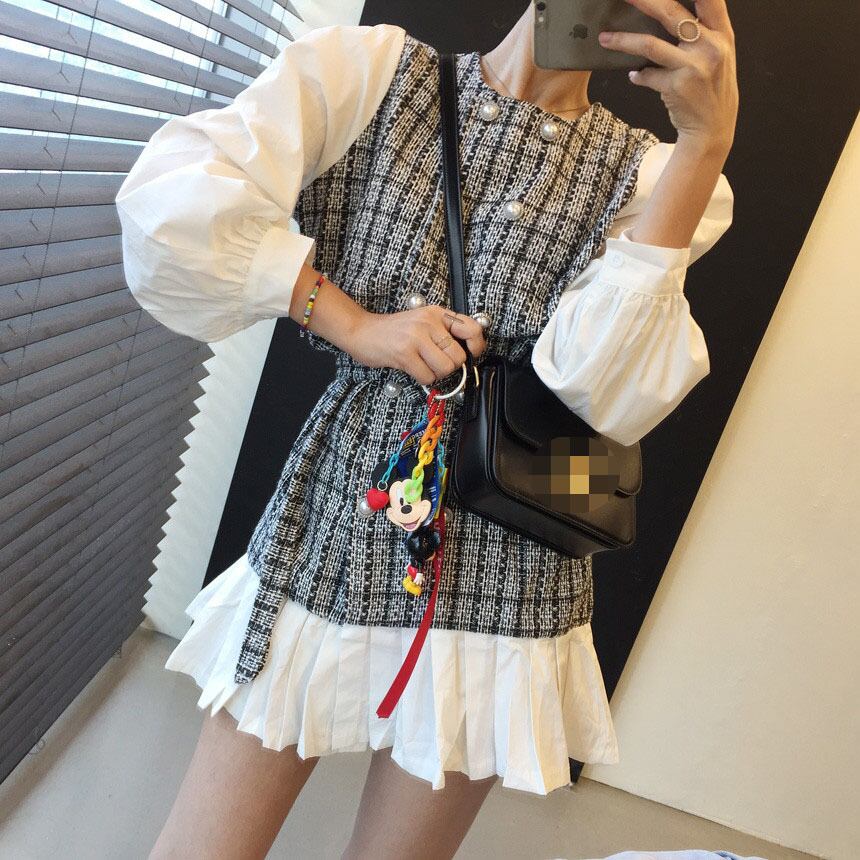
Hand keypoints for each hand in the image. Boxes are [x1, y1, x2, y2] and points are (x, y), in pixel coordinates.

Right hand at [348, 305, 486, 386]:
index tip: (471, 354)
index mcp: (437, 313)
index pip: (472, 328)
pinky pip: (428, 376)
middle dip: (449, 366)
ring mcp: (416, 337)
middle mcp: (429, 322)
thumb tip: (468, 353)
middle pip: (459, 356)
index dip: (477, 346)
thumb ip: (444, 332)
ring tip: (423, 365)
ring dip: (436, 374)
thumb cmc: (393, 331)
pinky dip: (422, 379)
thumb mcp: (422, 322)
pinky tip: (412, 368)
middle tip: (435, 363)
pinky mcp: (405, 353)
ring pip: (446, 368)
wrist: (361, 330)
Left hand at [598, 0, 737, 153]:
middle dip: (644, 1)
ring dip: (623, 40)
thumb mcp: (718, 55)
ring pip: (650, 44)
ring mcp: (692, 67)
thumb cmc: (712, 89)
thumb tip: (669, 12)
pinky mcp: (676, 87)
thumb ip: (704, 32)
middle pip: (671, 13)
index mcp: (722, 34)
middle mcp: (710, 46)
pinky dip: (638, 75)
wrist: (712, 128)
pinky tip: (634, 75)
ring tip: (605, 38)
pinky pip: (647, 75)